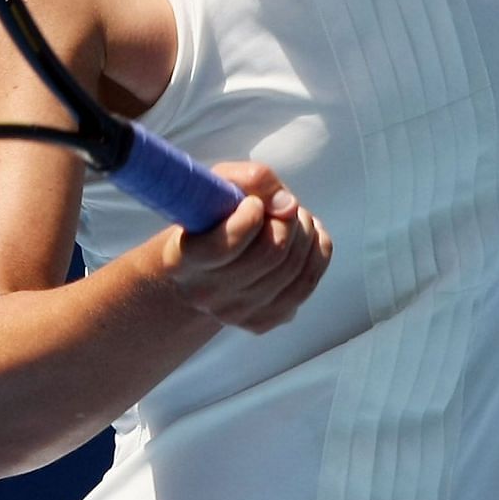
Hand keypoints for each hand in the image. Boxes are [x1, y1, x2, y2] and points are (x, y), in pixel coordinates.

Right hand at [159, 161, 332, 332]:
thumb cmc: (212, 216)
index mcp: (181, 260)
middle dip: (287, 219)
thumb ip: (250, 178)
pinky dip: (317, 252)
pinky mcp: (264, 321)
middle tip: (284, 206)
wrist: (206, 263)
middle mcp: (205, 294)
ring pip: (293, 268)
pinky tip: (306, 237)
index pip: (223, 247)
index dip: (250, 217)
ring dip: (305, 231)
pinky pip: (307, 282)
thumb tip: (287, 205)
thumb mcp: (220, 184)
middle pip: (271, 252)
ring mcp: (235, 313)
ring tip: (294, 217)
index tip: (254, 202)